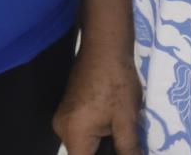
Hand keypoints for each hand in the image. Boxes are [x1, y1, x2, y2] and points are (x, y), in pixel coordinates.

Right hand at [54, 38, 142, 154]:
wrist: (105, 46)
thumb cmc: (117, 82)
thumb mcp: (126, 120)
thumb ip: (128, 149)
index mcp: (74, 134)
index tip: (120, 151)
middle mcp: (62, 129)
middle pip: (82, 154)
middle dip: (105, 152)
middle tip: (126, 145)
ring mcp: (63, 118)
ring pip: (83, 144)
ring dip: (102, 146)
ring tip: (121, 135)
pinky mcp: (68, 109)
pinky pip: (81, 132)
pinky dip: (97, 135)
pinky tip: (114, 128)